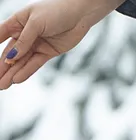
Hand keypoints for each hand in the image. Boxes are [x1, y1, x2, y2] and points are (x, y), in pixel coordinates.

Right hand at [0, 0, 117, 89]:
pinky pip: (34, 63)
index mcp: (17, 22)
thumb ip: (25, 40)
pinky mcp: (48, 52)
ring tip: (3, 85)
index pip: (1, 35)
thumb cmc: (56, 11)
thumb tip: (12, 57)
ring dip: (12, 73)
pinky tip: (16, 79)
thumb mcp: (36, 23)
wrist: (80, 14)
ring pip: (21, 61)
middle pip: (10, 53)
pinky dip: (26, 71)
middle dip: (2, 67)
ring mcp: (36, 44)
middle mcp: (24, 34)